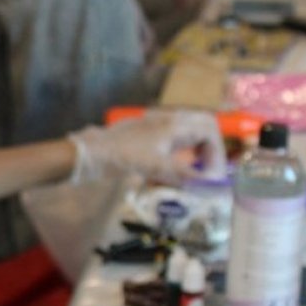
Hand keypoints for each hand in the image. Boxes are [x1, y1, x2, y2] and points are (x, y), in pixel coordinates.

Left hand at [69, 109, 226, 184]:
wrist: (89, 153)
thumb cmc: (122, 156)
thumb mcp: (155, 166)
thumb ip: (184, 174)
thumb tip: (210, 185)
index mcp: (174, 124)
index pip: (209, 130)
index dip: (216, 153)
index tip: (214, 175)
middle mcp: (167, 120)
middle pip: (201, 127)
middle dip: (210, 149)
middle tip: (208, 172)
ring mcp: (155, 126)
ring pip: (187, 132)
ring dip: (195, 149)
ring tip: (195, 172)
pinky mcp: (145, 134)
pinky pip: (172, 138)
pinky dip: (180, 151)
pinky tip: (174, 167)